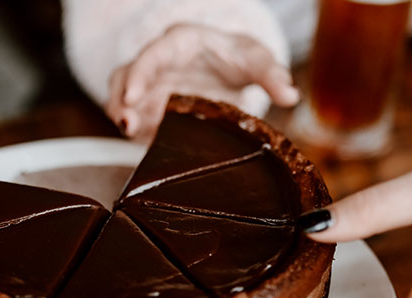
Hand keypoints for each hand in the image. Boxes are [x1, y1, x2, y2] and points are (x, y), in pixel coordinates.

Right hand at [107, 23, 299, 141]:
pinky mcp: (151, 108)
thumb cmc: (239, 57)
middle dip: (121, 99)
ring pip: (121, 96)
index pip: (151, 55)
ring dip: (122, 115)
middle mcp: (158, 63)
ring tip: (130, 133)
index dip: (138, 75)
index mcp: (179, 42)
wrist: (232, 67)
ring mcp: (151, 86)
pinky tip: (143, 142)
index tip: (133, 98)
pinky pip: (134, 118)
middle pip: (125, 76)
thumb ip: (272, 75)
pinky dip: (135, 130)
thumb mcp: (258, 60)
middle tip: (127, 124)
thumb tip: (290, 95)